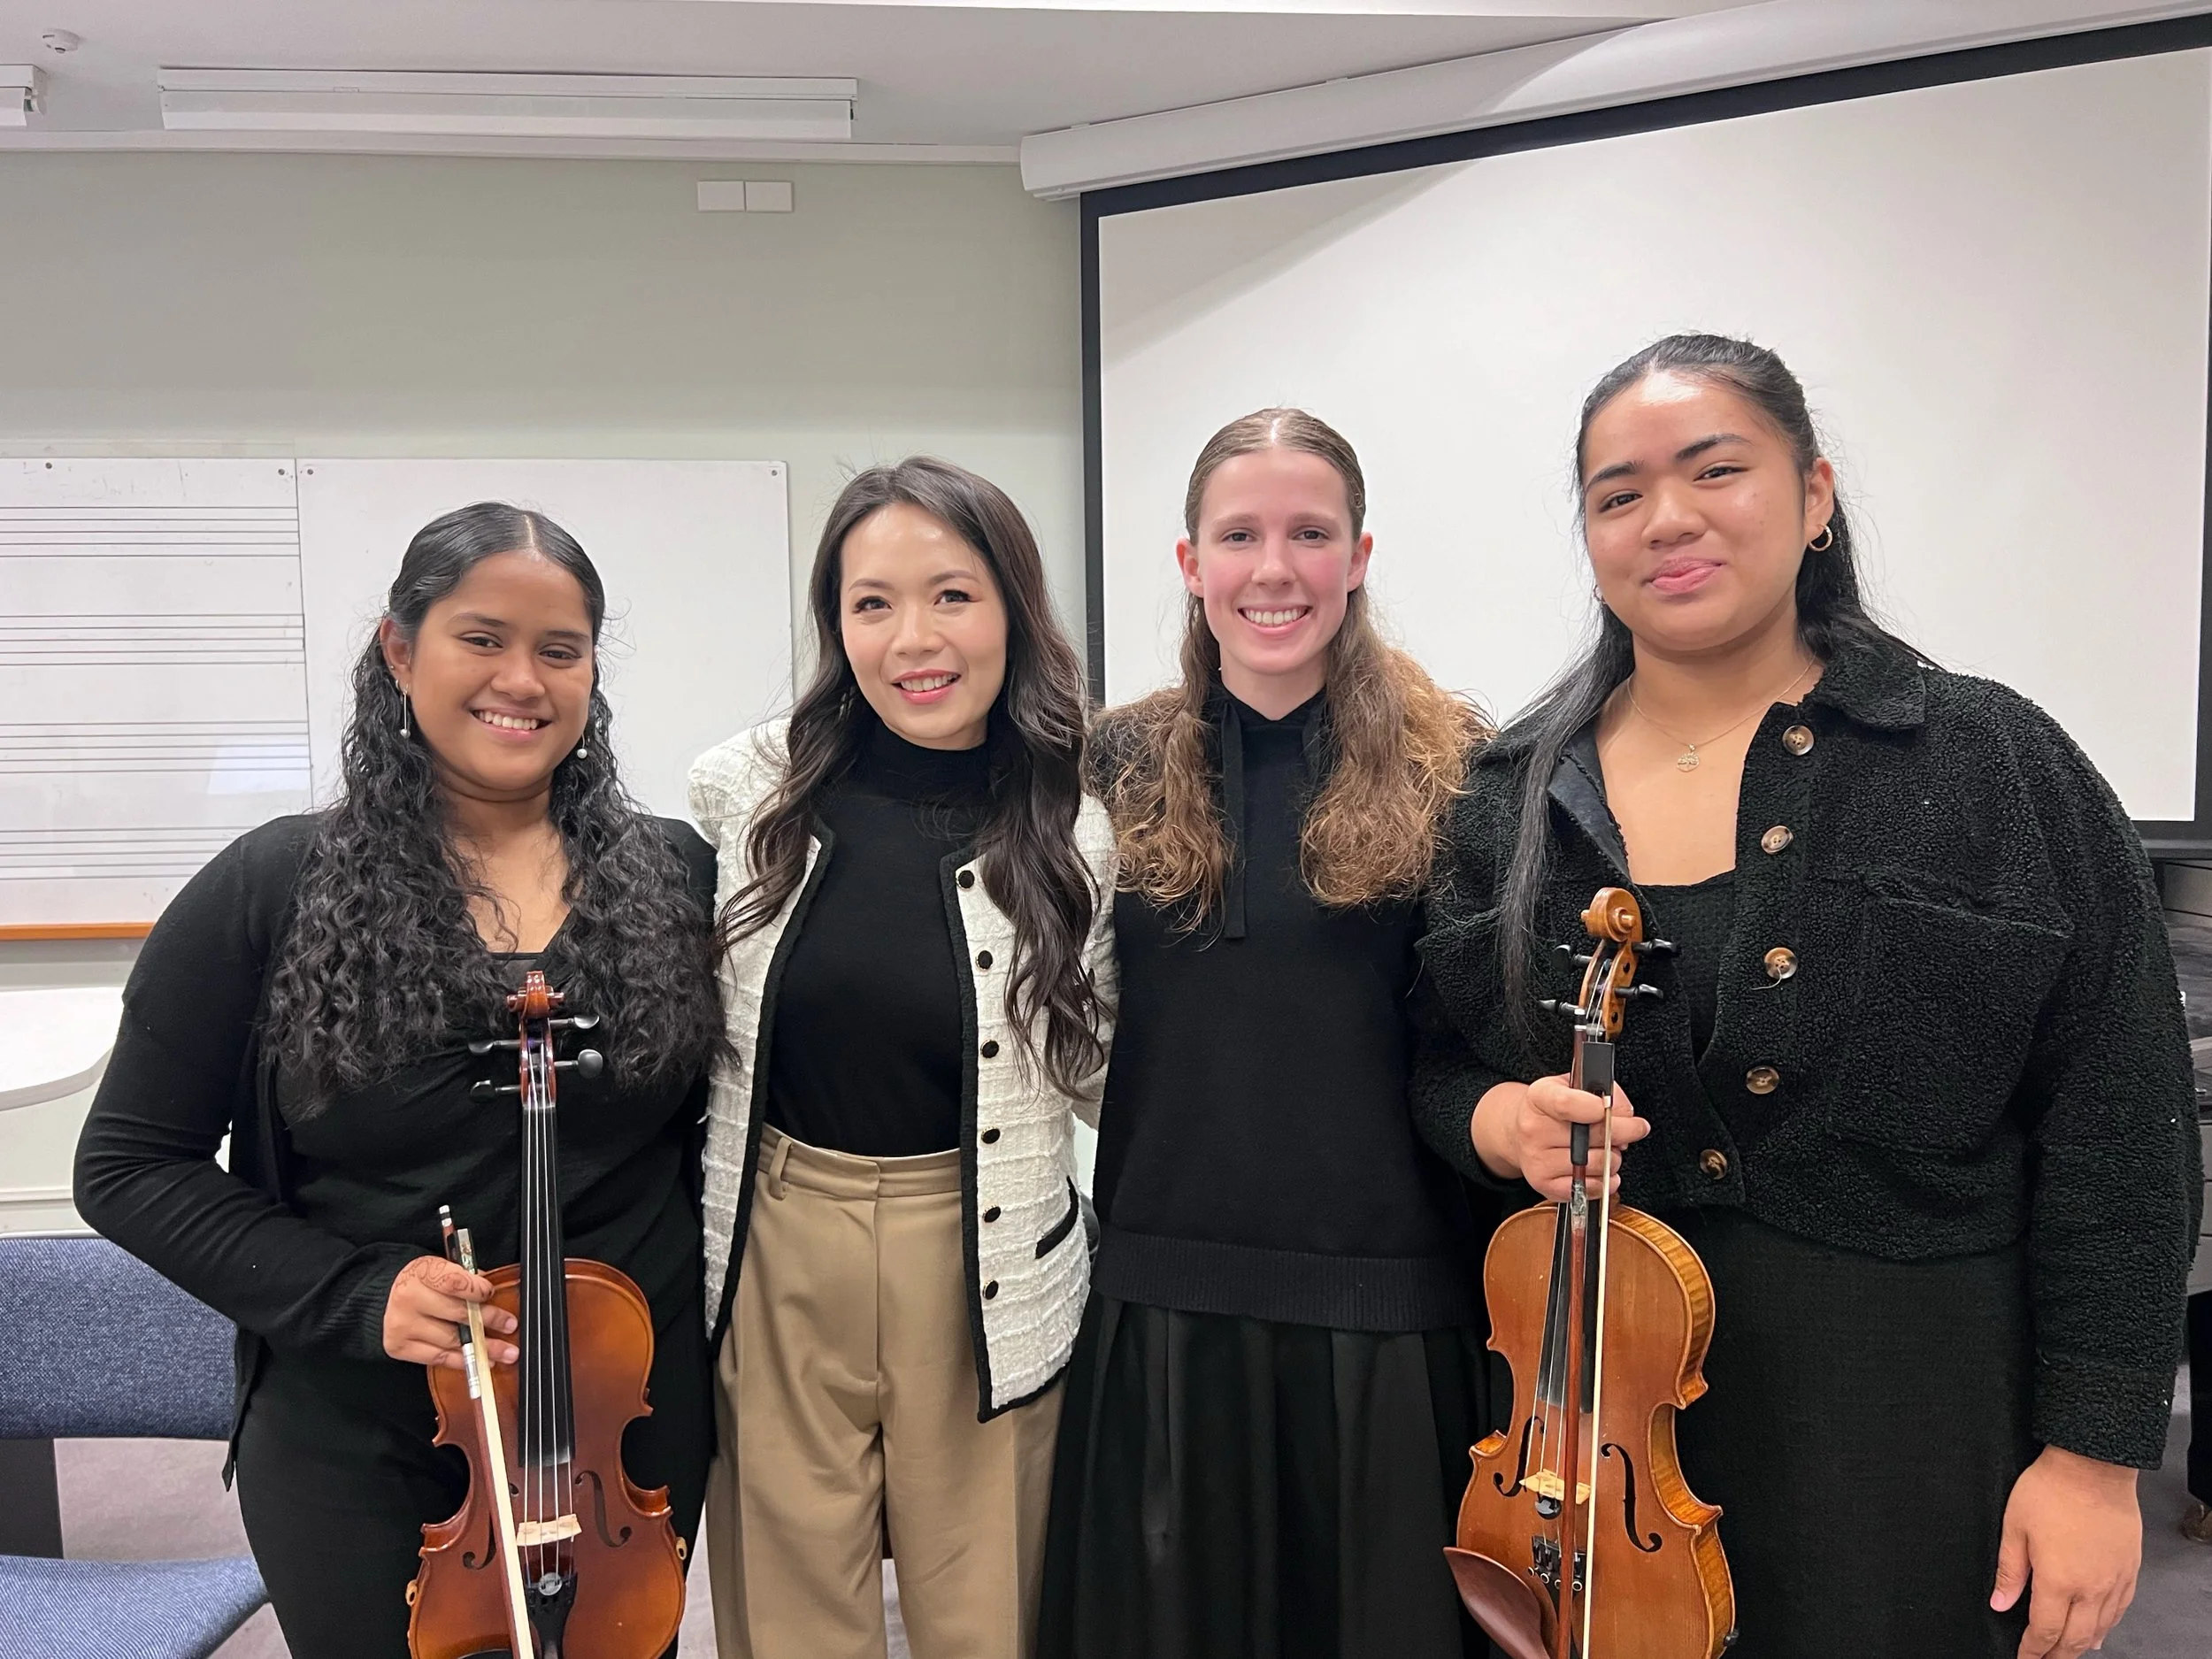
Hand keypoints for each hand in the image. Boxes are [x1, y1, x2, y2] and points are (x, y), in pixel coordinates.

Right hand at [382, 1255, 516, 1371]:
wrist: (390, 1297)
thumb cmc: (426, 1283)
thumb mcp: (444, 1269)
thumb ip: (467, 1279)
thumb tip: (494, 1296)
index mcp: (421, 1272)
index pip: (454, 1282)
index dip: (477, 1290)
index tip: (492, 1294)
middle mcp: (408, 1298)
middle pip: (457, 1314)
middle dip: (489, 1321)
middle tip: (510, 1326)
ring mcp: (401, 1325)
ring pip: (451, 1340)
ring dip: (483, 1347)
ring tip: (505, 1352)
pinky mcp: (399, 1346)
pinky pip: (438, 1358)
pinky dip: (463, 1361)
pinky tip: (482, 1360)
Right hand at [1471, 1075, 1649, 1201]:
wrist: (1522, 1134)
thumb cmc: (1554, 1110)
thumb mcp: (1575, 1085)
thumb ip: (1605, 1092)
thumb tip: (1626, 1116)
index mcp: (1538, 1098)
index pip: (1566, 1104)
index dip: (1598, 1108)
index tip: (1615, 1110)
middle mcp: (1533, 1129)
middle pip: (1591, 1136)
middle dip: (1624, 1132)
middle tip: (1634, 1128)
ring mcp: (1537, 1160)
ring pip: (1596, 1163)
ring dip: (1614, 1158)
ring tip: (1608, 1149)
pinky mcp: (1544, 1185)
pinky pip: (1589, 1188)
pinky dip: (1605, 1182)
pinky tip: (1602, 1170)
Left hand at [1992, 1445, 2141, 1657]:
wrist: (2093, 1467)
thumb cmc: (2049, 1491)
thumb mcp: (2015, 1527)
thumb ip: (2010, 1571)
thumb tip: (2001, 1604)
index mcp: (2059, 1581)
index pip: (2045, 1630)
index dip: (2033, 1650)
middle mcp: (2091, 1588)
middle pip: (2075, 1637)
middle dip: (2057, 1655)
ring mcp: (2114, 1580)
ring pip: (2100, 1627)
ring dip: (2082, 1644)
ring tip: (2067, 1653)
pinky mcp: (2129, 1569)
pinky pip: (2120, 1609)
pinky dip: (2107, 1626)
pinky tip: (2099, 1630)